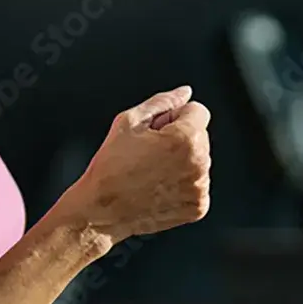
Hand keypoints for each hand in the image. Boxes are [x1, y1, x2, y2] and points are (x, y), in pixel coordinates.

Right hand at [58, 85, 210, 246]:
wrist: (101, 211)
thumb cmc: (110, 168)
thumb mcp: (128, 123)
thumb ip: (161, 102)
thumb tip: (183, 93)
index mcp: (185, 139)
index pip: (198, 110)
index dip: (175, 116)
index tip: (157, 130)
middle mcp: (199, 164)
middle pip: (201, 135)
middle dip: (180, 138)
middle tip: (150, 152)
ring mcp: (200, 188)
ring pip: (200, 160)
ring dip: (182, 161)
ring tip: (152, 171)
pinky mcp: (197, 206)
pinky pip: (198, 184)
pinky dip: (182, 184)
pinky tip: (159, 187)